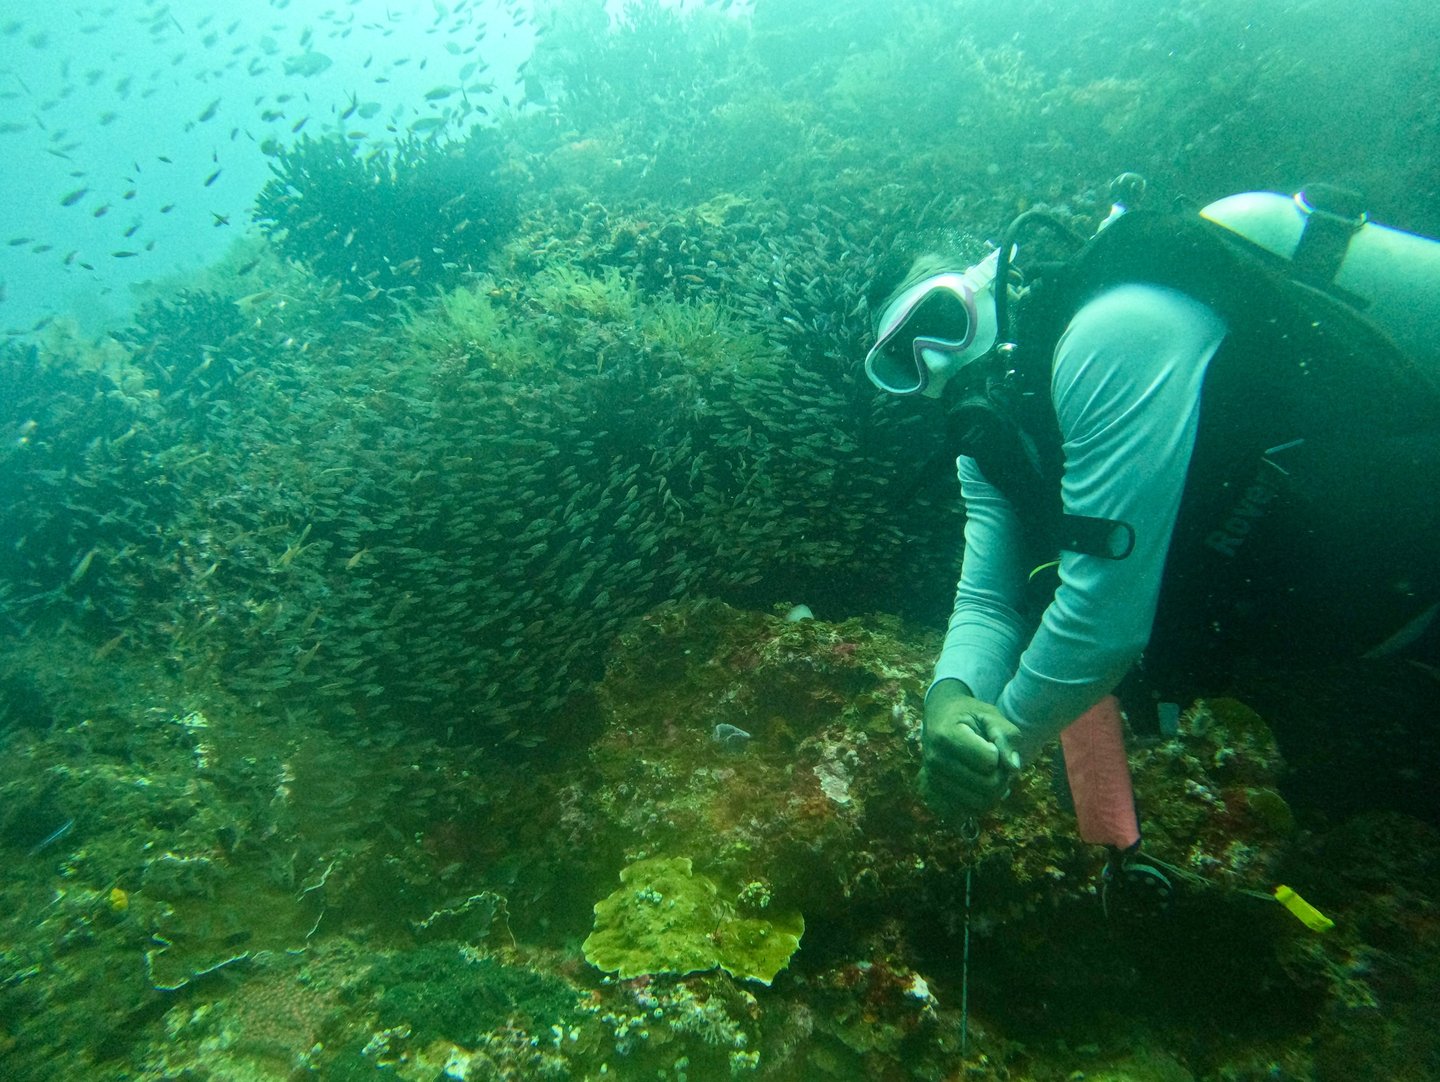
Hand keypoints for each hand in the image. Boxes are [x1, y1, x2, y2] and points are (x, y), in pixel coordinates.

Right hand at [919, 680, 1023, 817]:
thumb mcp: (990, 715)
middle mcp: (935, 761)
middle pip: (988, 786)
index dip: (999, 753)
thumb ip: (1006, 735)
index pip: (990, 761)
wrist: (939, 718)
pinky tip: (979, 788)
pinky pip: (967, 813)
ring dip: (994, 792)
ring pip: (980, 804)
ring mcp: (932, 781)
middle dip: (1002, 776)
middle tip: (999, 762)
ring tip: (990, 773)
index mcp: (946, 736)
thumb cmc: (967, 714)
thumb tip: (1013, 767)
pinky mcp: (935, 796)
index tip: (991, 742)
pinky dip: (979, 803)